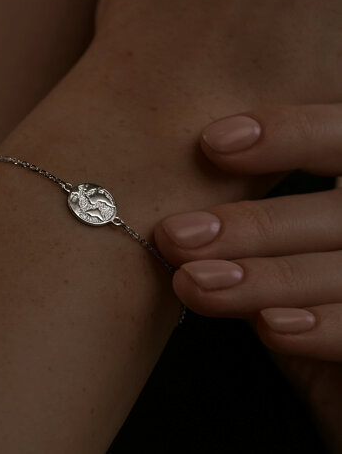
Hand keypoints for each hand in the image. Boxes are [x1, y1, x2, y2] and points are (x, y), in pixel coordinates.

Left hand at [153, 104, 341, 448]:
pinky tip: (270, 327)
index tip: (211, 143)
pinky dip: (321, 328)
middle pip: (336, 213)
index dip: (288, 134)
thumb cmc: (307, 300)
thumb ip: (251, 227)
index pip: (341, 139)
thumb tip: (177, 216)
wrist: (339, 366)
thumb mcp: (282, 253)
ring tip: (194, 283)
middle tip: (175, 236)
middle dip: (253, 224)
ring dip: (264, 278)